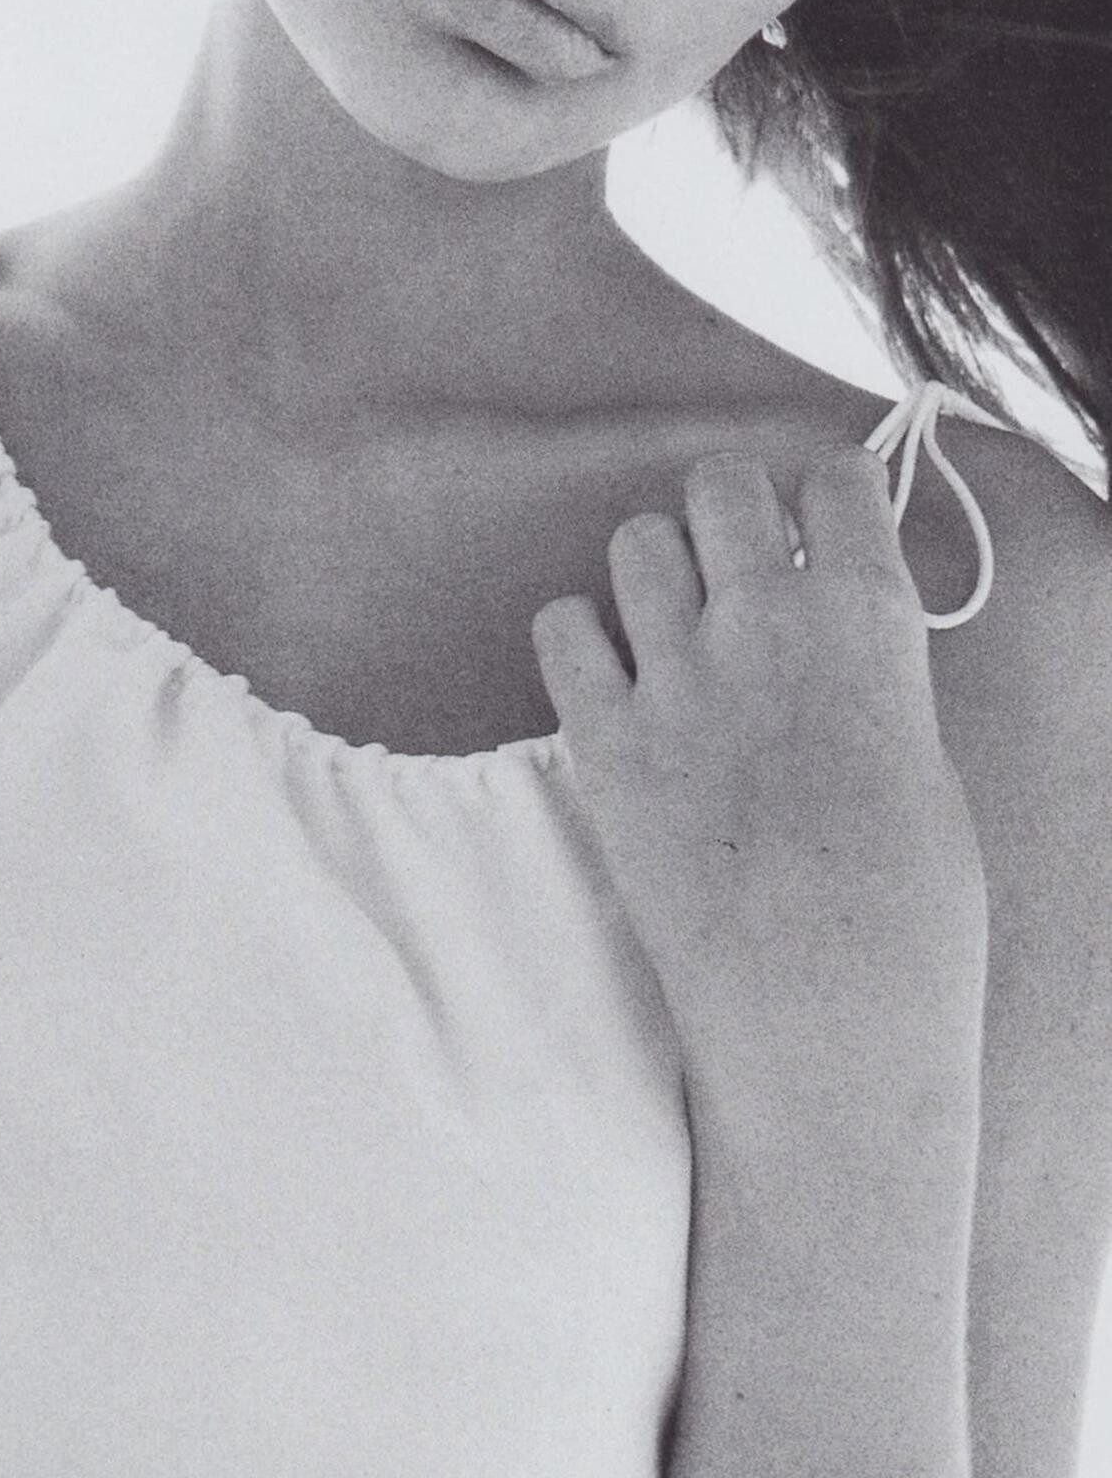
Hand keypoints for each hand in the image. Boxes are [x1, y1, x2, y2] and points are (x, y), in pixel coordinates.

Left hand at [530, 446, 987, 1097]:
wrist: (822, 999)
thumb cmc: (900, 903)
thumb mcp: (919, 757)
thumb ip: (865, 673)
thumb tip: (833, 640)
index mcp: (869, 618)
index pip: (836, 479)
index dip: (821, 499)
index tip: (814, 528)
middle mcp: (768, 622)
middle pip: (721, 484)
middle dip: (728, 516)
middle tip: (735, 572)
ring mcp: (676, 677)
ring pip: (636, 542)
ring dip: (655, 573)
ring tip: (672, 630)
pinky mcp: (603, 740)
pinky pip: (559, 628)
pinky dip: (578, 639)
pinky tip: (609, 678)